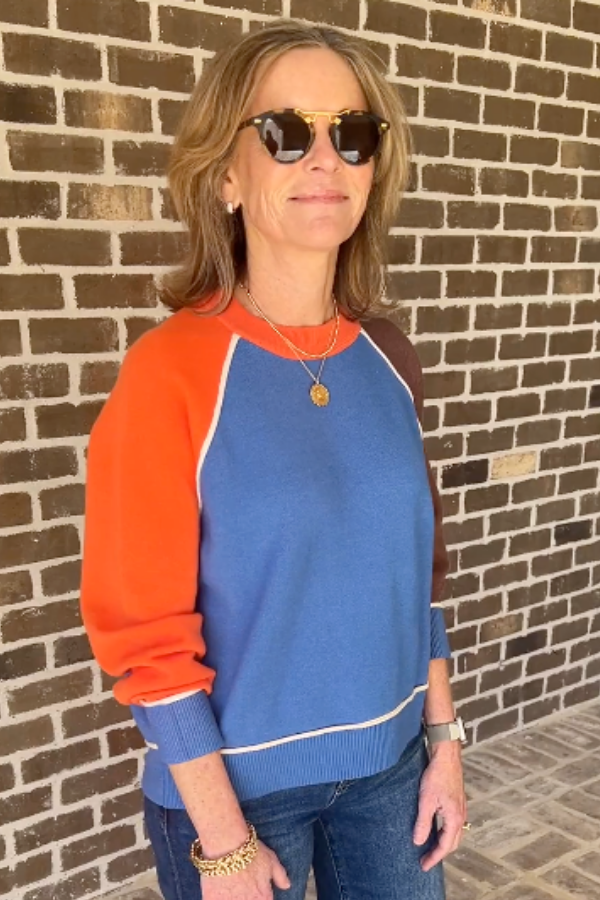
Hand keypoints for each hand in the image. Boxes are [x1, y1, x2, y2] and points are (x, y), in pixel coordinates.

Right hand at [200, 838, 290, 898]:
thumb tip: (287, 885)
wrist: (226, 844)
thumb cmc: (250, 851)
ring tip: (231, 887)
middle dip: (246, 896)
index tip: (256, 892)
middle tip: (243, 887)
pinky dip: (217, 896)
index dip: (261, 897)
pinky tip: (218, 889)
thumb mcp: (271, 860)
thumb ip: (281, 876)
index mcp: (263, 898)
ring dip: (233, 896)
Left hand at [413, 742, 466, 871]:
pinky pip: (453, 824)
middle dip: (439, 853)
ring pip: (454, 834)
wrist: (446, 756)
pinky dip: (445, 832)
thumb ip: (423, 822)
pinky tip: (436, 829)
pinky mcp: (457, 802)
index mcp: (454, 818)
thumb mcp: (426, 800)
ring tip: (430, 847)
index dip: (434, 857)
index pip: (445, 846)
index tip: (424, 865)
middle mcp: (461, 816)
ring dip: (443, 843)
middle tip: (425, 859)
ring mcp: (461, 809)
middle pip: (452, 843)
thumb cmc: (437, 775)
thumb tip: (418, 841)